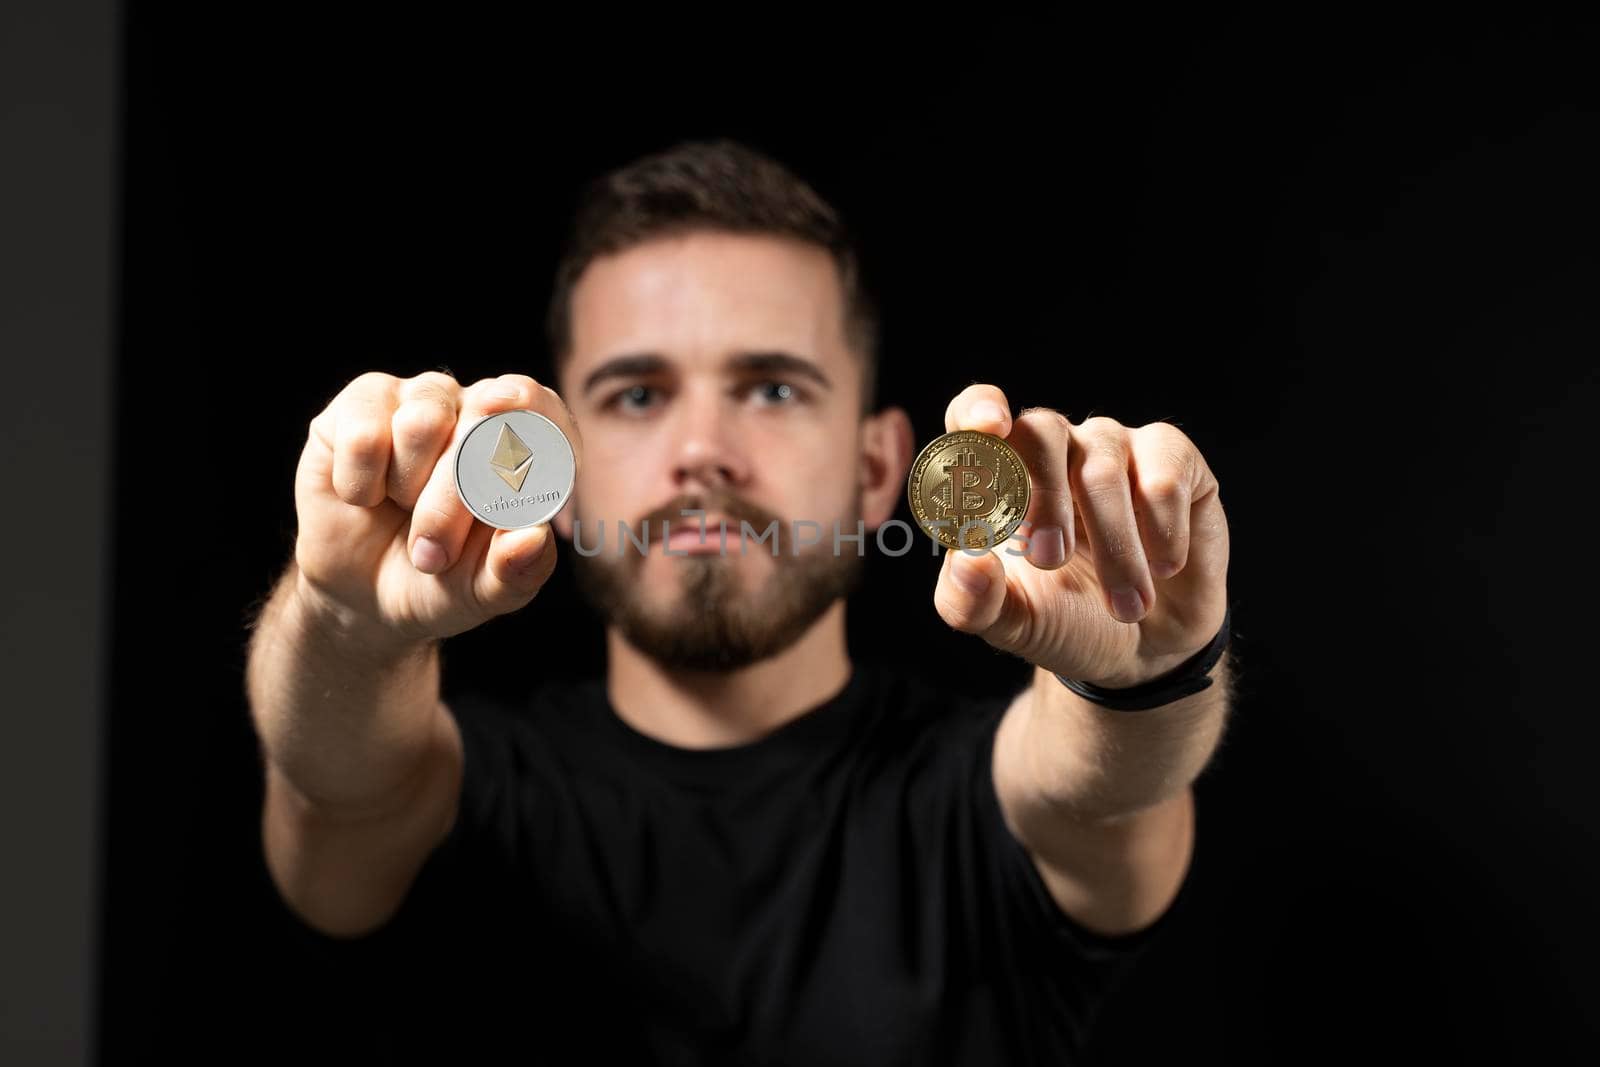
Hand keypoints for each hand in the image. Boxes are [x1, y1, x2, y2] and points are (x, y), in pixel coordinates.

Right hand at [292, 370, 581, 651]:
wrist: (360, 593)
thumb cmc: (438, 583)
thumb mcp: (483, 592)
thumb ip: (518, 570)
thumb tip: (534, 537)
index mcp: (523, 449)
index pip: (540, 407)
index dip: (531, 411)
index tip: (513, 438)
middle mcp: (475, 411)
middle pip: (480, 422)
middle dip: (456, 497)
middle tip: (435, 553)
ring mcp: (420, 401)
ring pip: (422, 423)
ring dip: (407, 488)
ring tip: (401, 513)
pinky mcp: (363, 402)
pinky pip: (365, 435)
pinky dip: (361, 483)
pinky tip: (365, 496)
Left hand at [931, 385, 1228, 688]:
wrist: (1149, 649)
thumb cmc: (1068, 620)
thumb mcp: (1013, 624)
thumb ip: (971, 601)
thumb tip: (967, 560)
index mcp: (1001, 476)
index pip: (975, 413)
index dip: (978, 409)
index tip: (988, 429)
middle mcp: (1056, 448)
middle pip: (1041, 431)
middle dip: (1044, 498)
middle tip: (1049, 559)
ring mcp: (1114, 447)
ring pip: (1104, 467)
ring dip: (1114, 546)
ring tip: (1124, 607)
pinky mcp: (1174, 459)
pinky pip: (1165, 476)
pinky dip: (1162, 532)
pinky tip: (1163, 568)